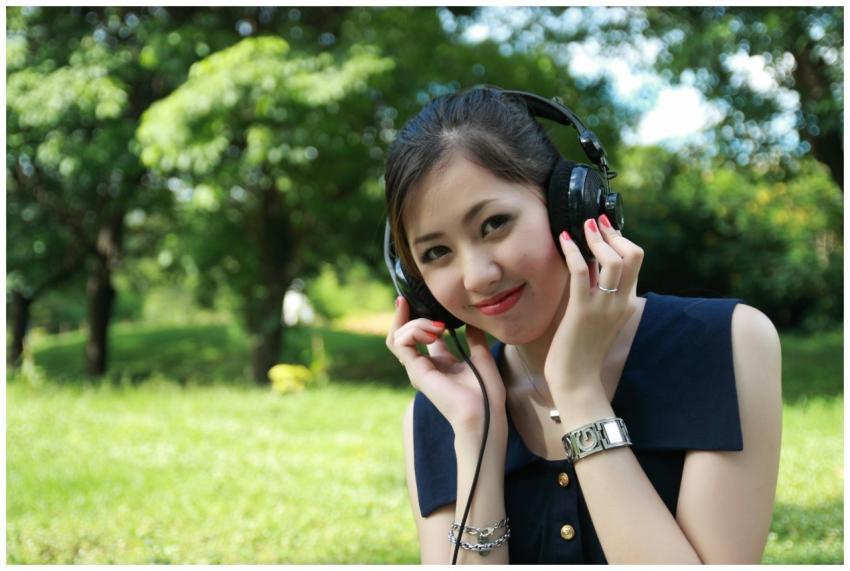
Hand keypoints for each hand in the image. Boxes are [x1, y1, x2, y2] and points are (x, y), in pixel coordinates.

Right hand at [386, 296, 506, 435]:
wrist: (484, 413)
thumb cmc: (486, 392)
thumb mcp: (482, 356)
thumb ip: (474, 338)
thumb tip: (472, 321)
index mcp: (440, 362)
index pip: (420, 335)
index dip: (417, 316)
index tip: (416, 299)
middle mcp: (425, 365)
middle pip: (402, 334)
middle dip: (404, 315)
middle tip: (408, 300)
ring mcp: (418, 369)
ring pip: (398, 336)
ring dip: (414, 322)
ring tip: (438, 325)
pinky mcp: (416, 371)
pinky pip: (401, 343)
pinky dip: (413, 330)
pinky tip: (433, 331)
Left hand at [543, 214, 643, 394]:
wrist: (577, 380)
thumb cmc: (582, 350)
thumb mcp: (598, 318)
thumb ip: (599, 293)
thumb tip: (589, 266)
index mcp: (627, 303)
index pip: (636, 262)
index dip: (622, 239)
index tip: (605, 228)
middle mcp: (621, 302)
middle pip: (633, 255)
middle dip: (613, 234)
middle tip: (594, 223)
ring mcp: (603, 306)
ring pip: (612, 260)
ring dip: (596, 239)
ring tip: (582, 227)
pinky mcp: (582, 311)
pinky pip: (581, 272)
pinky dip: (573, 251)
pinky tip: (563, 241)